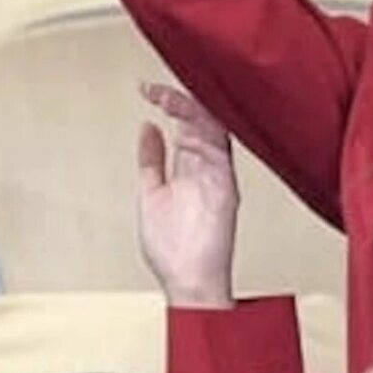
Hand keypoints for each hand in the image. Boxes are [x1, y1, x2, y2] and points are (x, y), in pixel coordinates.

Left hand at [136, 83, 238, 307]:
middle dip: (180, 99)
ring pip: (213, 128)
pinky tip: (188, 120)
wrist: (187, 282)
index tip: (147, 90)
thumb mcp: (150, 194)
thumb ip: (151, 160)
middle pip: (201, 120)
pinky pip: (221, 150)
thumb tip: (147, 128)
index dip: (169, 102)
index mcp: (190, 168)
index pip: (184, 124)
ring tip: (167, 99)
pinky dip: (206, 133)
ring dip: (190, 110)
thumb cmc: (173, 250)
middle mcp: (207, 168)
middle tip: (157, 90)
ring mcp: (217, 176)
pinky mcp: (225, 187)